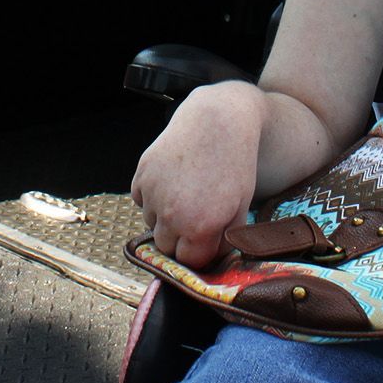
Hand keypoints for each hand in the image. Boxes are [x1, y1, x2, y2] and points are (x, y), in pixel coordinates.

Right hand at [131, 81, 262, 268]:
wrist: (219, 121)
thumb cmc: (235, 164)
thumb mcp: (241, 206)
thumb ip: (226, 241)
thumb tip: (211, 261)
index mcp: (199, 228)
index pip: (188, 262)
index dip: (198, 251)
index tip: (205, 238)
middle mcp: (172, 215)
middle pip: (166, 246)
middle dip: (179, 237)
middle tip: (196, 213)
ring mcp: (154, 194)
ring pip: (151, 222)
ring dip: (164, 216)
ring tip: (186, 190)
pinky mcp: (141, 175)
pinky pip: (141, 199)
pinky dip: (152, 195)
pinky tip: (173, 178)